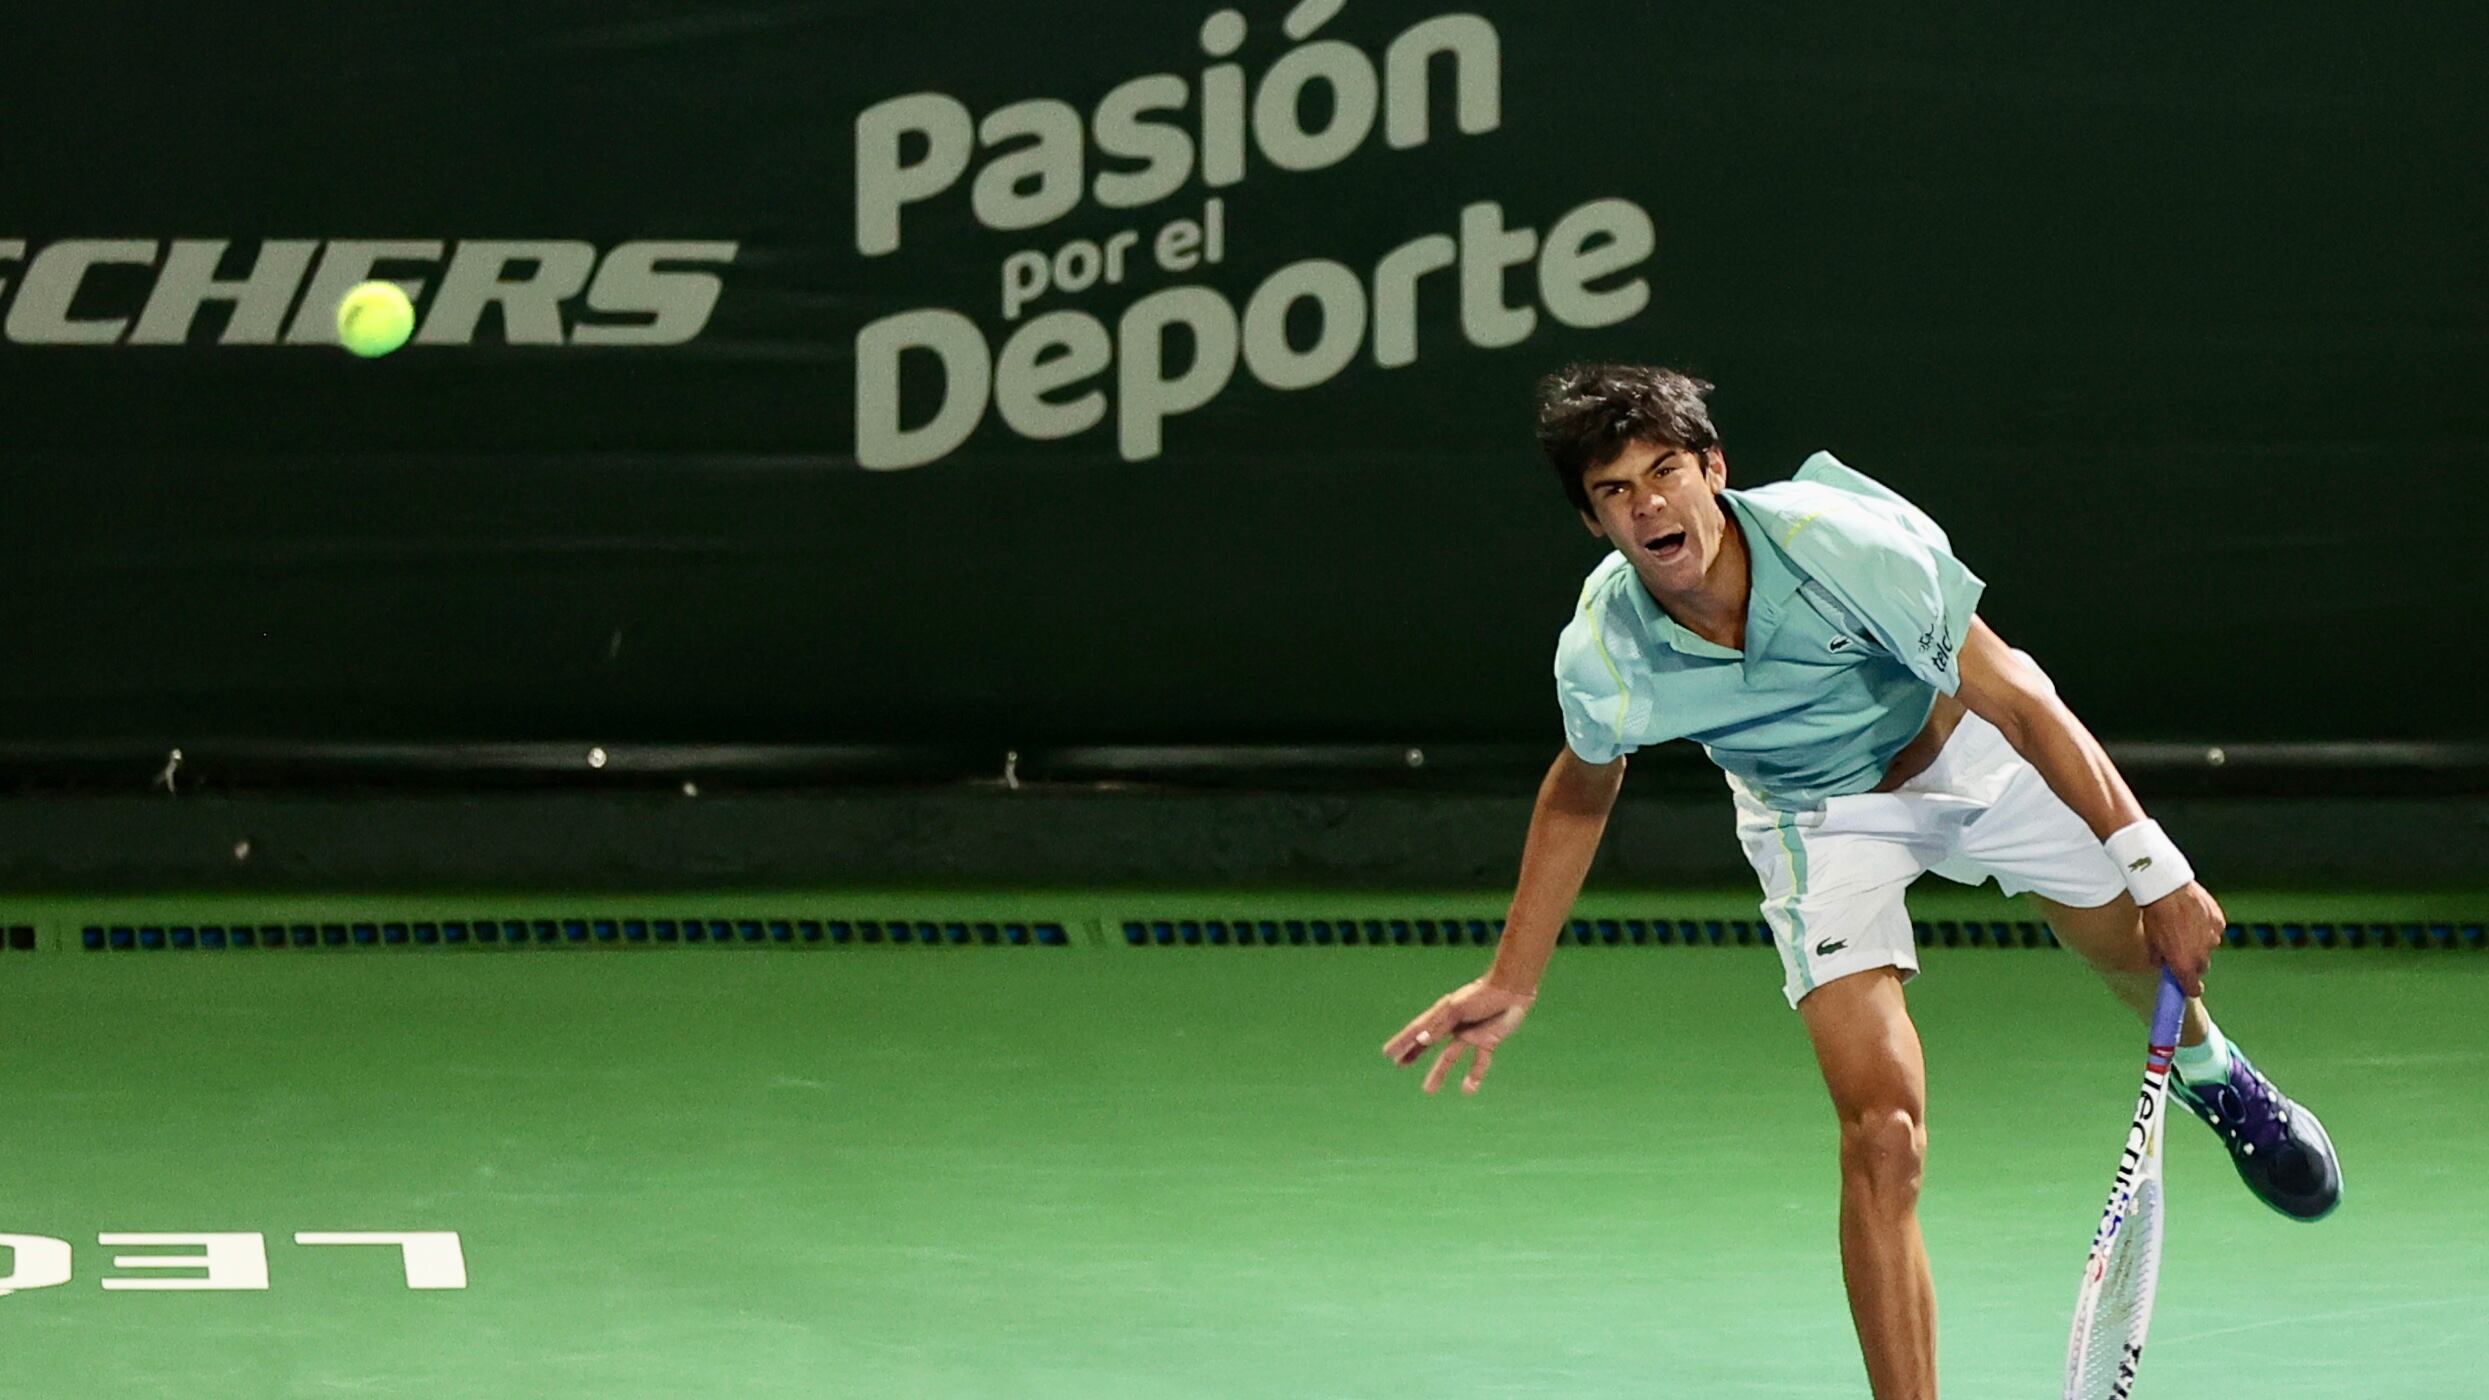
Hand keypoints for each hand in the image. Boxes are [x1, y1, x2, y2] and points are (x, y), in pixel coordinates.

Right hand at [1380, 977, 1536, 1094]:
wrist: (1512, 989)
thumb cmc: (1482, 994)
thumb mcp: (1458, 1009)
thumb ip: (1440, 1025)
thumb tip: (1421, 1039)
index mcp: (1442, 1013)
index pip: (1417, 1030)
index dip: (1402, 1042)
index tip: (1387, 1053)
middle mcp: (1453, 1025)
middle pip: (1429, 1042)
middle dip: (1413, 1054)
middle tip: (1399, 1064)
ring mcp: (1470, 1034)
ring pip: (1449, 1056)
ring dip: (1438, 1072)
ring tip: (1427, 1090)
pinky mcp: (1487, 1041)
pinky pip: (1478, 1061)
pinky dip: (1474, 1075)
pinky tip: (1468, 1089)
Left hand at [2140, 881, 2223, 996]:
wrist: (2167, 890)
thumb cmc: (2155, 916)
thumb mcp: (2151, 941)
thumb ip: (2159, 958)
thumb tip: (2163, 963)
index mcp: (2183, 964)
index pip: (2192, 988)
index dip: (2190, 988)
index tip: (2188, 987)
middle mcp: (2201, 955)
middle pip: (2201, 966)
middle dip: (2192, 961)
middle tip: (2181, 948)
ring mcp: (2213, 938)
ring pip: (2208, 946)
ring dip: (2200, 941)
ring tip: (2185, 926)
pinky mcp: (2219, 922)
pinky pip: (2214, 930)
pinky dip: (2207, 926)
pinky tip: (2195, 915)